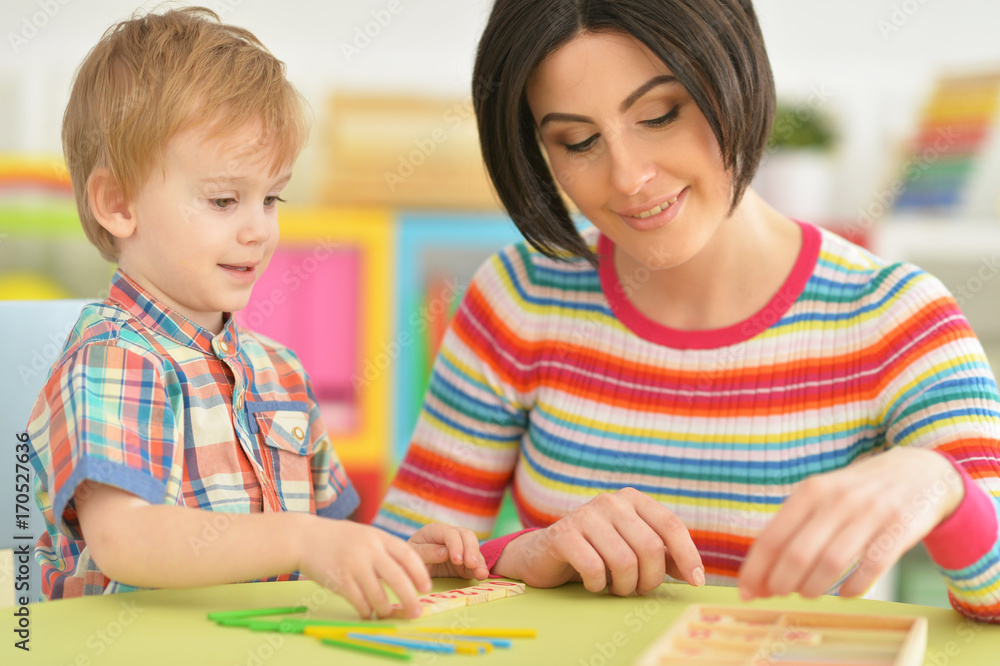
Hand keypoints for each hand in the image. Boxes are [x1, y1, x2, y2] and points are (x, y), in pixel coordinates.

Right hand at [297, 518, 432, 619]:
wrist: (305, 538)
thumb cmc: (339, 538)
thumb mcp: (366, 535)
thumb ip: (385, 548)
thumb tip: (410, 573)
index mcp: (379, 537)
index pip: (408, 555)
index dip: (420, 574)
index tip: (425, 588)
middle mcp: (369, 549)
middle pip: (398, 578)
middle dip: (409, 598)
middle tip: (415, 611)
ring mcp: (353, 564)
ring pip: (378, 595)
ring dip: (385, 609)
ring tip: (386, 613)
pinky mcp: (339, 579)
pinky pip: (359, 601)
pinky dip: (366, 611)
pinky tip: (367, 612)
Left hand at [407, 522, 489, 579]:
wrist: (411, 569)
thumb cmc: (409, 559)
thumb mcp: (413, 555)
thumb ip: (426, 552)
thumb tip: (445, 553)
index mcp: (435, 530)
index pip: (450, 533)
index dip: (456, 545)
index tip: (457, 560)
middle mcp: (450, 536)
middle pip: (466, 535)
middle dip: (471, 549)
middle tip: (471, 564)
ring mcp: (460, 547)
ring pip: (474, 547)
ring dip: (479, 559)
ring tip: (480, 573)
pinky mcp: (465, 561)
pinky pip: (476, 561)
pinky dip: (480, 568)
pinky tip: (482, 575)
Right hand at [493, 487, 703, 595]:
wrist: (545, 554)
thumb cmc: (597, 552)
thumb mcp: (634, 549)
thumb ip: (664, 556)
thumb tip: (695, 574)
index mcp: (633, 500)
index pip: (671, 525)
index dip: (688, 556)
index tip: (696, 581)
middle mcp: (611, 502)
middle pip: (651, 548)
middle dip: (650, 579)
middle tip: (639, 590)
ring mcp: (585, 515)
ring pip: (625, 562)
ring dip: (625, 587)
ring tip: (616, 588)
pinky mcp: (563, 534)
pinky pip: (595, 568)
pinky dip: (598, 585)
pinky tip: (593, 583)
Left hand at [738, 447, 964, 600]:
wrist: (919, 472)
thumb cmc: (858, 492)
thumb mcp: (822, 495)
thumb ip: (794, 528)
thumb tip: (759, 573)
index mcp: (811, 490)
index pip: (773, 537)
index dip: (756, 570)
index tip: (746, 592)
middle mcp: (838, 500)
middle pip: (798, 553)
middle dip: (781, 583)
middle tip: (777, 595)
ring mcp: (871, 514)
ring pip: (832, 562)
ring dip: (813, 587)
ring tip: (808, 594)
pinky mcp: (900, 530)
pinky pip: (872, 567)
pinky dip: (853, 587)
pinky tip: (844, 593)